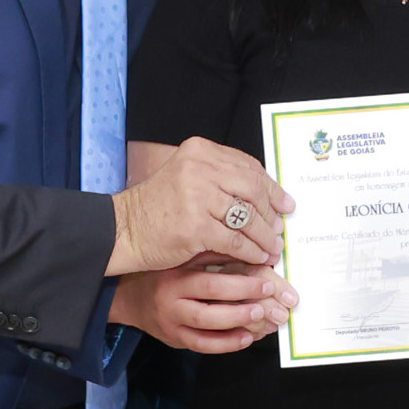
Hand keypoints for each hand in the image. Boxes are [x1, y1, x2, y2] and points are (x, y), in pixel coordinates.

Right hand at [112, 138, 288, 273]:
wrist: (124, 230)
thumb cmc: (157, 209)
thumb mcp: (188, 178)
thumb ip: (221, 179)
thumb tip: (266, 195)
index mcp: (200, 151)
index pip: (248, 166)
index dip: (270, 187)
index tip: (284, 203)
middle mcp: (199, 168)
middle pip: (252, 189)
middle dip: (271, 212)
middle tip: (279, 228)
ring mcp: (197, 196)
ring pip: (247, 217)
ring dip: (264, 236)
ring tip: (272, 247)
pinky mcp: (196, 226)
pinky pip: (236, 240)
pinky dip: (250, 251)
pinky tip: (257, 257)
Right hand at [113, 260, 295, 354]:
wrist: (131, 298)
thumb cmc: (164, 273)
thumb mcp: (184, 257)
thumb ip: (213, 254)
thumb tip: (253, 253)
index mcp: (174, 274)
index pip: (210, 280)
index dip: (241, 284)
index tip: (267, 283)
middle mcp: (170, 299)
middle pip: (209, 304)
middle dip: (243, 304)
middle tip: (269, 303)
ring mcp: (171, 322)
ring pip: (206, 327)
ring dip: (237, 324)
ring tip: (262, 320)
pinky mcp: (174, 338)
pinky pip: (202, 345)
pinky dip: (226, 344)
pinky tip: (246, 338)